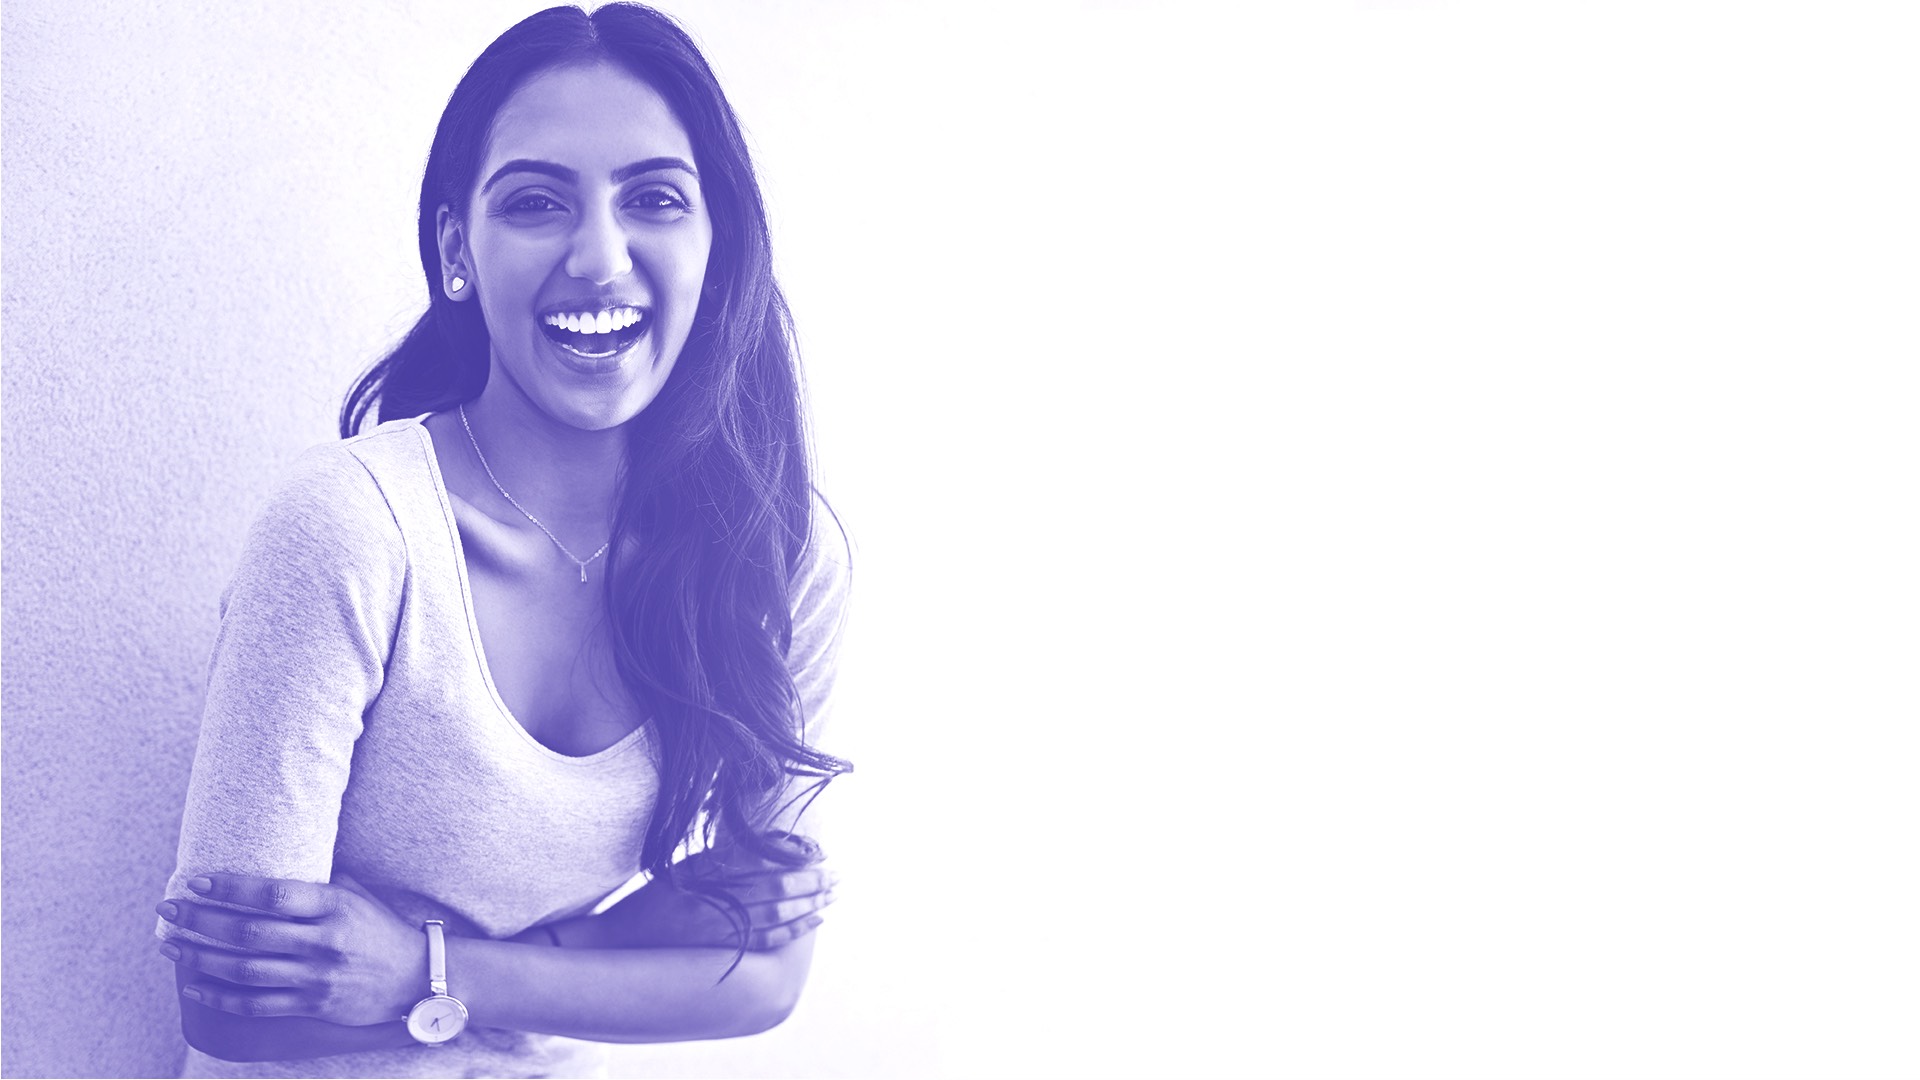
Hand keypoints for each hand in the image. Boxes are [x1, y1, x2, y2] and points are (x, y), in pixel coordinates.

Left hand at [157, 872, 419, 1025]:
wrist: (415, 976)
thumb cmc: (379, 928)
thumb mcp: (355, 895)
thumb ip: (316, 884)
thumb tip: (270, 860)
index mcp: (334, 906)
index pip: (273, 895)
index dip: (230, 889)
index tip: (196, 882)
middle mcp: (323, 941)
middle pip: (249, 933)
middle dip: (201, 921)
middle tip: (168, 910)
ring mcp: (316, 977)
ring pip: (244, 970)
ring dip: (200, 958)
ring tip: (170, 946)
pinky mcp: (312, 1005)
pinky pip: (256, 1004)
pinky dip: (219, 996)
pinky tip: (193, 986)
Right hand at [594, 846, 836, 950]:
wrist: (622, 941)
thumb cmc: (656, 899)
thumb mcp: (686, 868)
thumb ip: (723, 857)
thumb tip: (768, 843)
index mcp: (708, 872)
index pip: (763, 859)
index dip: (796, 855)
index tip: (818, 850)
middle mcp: (717, 899)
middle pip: (778, 886)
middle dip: (813, 879)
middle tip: (836, 873)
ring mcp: (721, 927)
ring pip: (779, 913)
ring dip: (812, 901)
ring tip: (833, 891)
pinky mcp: (722, 949)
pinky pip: (768, 939)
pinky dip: (795, 928)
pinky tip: (816, 918)